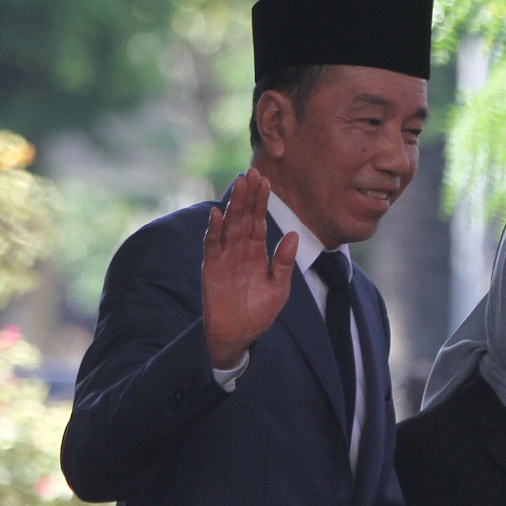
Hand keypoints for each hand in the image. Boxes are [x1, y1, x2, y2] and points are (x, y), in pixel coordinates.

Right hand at [202, 168, 298, 368]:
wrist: (239, 334)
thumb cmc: (259, 311)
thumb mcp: (279, 287)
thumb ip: (284, 261)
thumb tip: (294, 234)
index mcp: (257, 251)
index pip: (259, 220)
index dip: (262, 201)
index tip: (266, 180)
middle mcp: (240, 249)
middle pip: (244, 216)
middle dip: (249, 195)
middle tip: (252, 172)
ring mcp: (225, 256)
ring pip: (230, 224)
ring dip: (234, 204)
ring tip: (239, 184)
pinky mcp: (211, 267)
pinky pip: (212, 244)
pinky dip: (214, 229)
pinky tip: (218, 213)